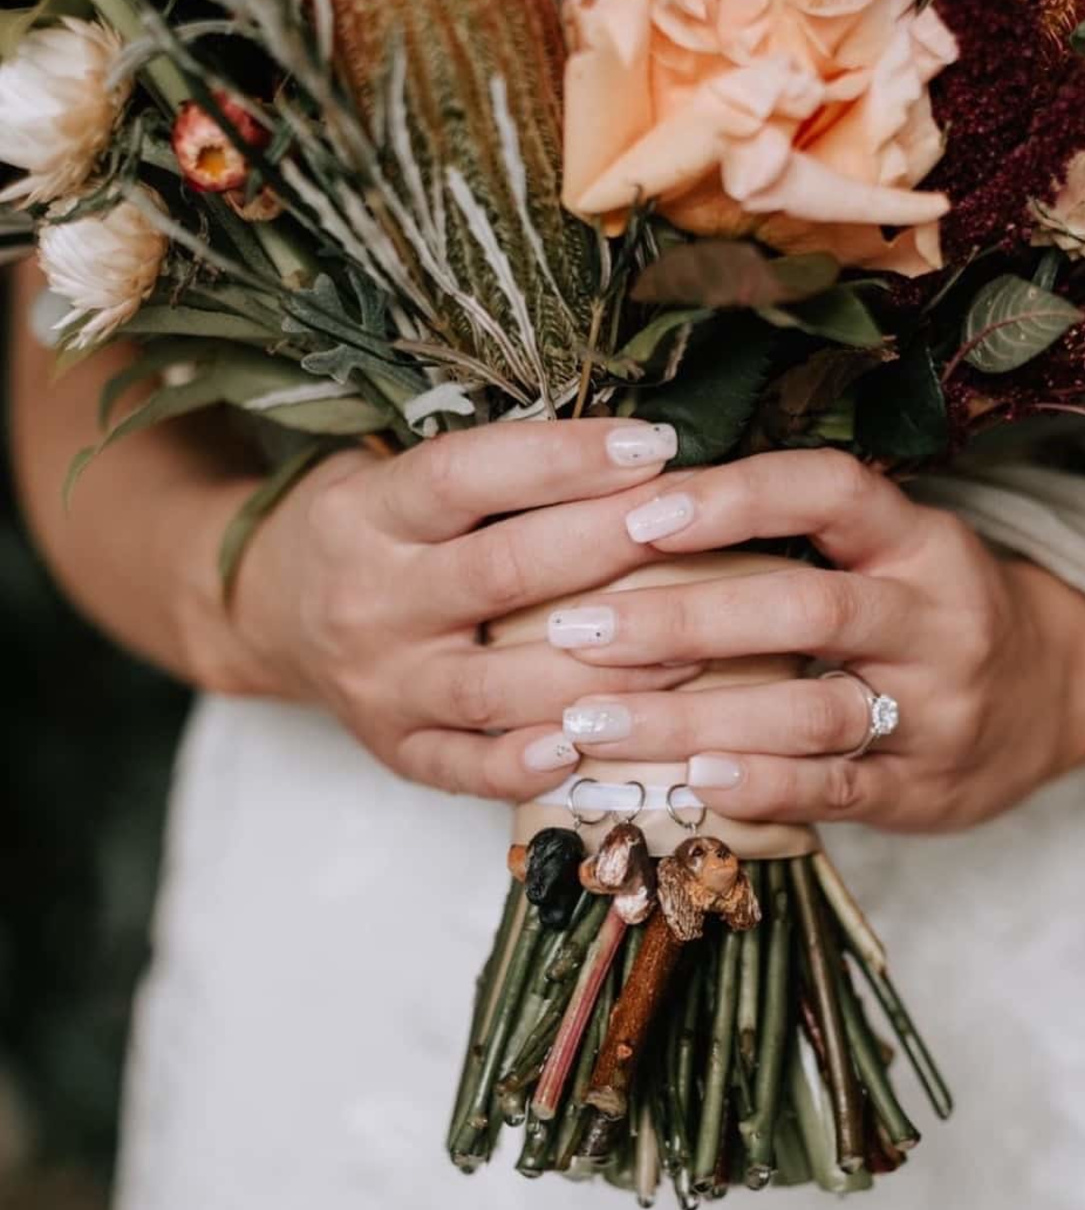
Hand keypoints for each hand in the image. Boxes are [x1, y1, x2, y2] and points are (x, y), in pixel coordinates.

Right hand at [230, 418, 706, 800]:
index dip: (563, 458)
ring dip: (603, 668)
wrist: (265, 612)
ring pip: (499, 685)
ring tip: (694, 643)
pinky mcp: (393, 748)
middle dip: (608, 544)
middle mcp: (371, 600)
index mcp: (368, 513)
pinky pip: (463, 768)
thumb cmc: (371, 524)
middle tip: (694, 521)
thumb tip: (630, 441)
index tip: (652, 442)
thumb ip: (491, 465)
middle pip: (503, 573)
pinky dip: (525, 765)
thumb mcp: (395, 471)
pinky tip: (591, 746)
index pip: (467, 474)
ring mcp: (381, 684)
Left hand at [537, 452, 1084, 833]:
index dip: (736, 496)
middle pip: (809, 606)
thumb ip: (800, 532)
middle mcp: (937, 617)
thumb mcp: (896, 548)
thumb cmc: (934, 610)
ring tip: (589, 719)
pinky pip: (837, 788)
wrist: (1059, 694)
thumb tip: (635, 499)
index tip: (636, 509)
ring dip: (691, 716)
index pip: (832, 493)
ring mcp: (937, 707)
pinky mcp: (925, 788)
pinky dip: (760, 785)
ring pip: (812, 709)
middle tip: (573, 627)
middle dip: (683, 615)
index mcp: (921, 541)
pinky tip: (687, 782)